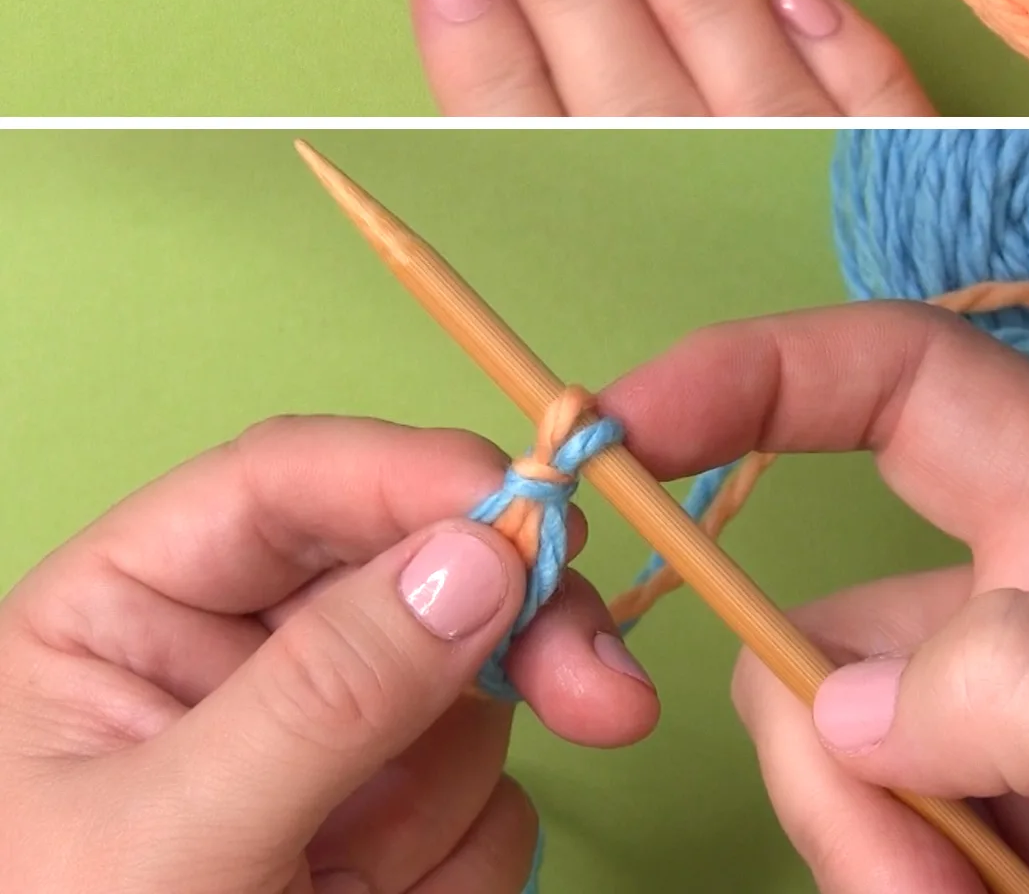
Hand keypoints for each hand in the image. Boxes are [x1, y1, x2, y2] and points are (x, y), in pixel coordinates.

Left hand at [0, 417, 658, 893]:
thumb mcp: (170, 846)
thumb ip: (322, 695)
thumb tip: (475, 558)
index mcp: (130, 610)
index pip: (285, 484)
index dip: (415, 474)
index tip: (538, 510)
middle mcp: (230, 656)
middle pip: (410, 567)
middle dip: (508, 627)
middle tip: (600, 692)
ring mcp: (316, 742)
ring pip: (465, 692)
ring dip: (438, 800)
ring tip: (344, 891)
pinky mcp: (377, 824)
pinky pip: (486, 801)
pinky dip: (452, 869)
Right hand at [603, 305, 1028, 893]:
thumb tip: (848, 706)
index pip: (908, 382)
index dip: (759, 367)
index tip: (623, 427)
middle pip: (832, 611)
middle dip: (819, 740)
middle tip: (913, 885)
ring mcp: (1008, 741)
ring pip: (827, 747)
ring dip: (859, 850)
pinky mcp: (980, 839)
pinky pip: (859, 831)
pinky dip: (876, 884)